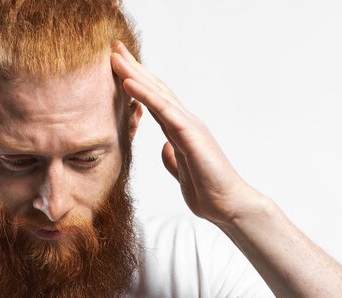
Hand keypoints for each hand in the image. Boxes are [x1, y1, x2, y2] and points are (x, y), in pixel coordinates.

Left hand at [111, 41, 263, 225]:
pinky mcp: (191, 134)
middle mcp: (184, 122)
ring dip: (134, 73)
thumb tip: (165, 149)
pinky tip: (128, 82)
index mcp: (180, 130)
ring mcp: (189, 125)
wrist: (229, 206)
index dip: (136, 83)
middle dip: (133, 68)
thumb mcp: (181, 172)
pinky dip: (145, 95)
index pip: (153, 101)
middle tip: (113, 48)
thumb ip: (173, 159)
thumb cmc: (208, 191)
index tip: (117, 67)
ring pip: (157, 93)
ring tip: (115, 56)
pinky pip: (164, 110)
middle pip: (154, 89)